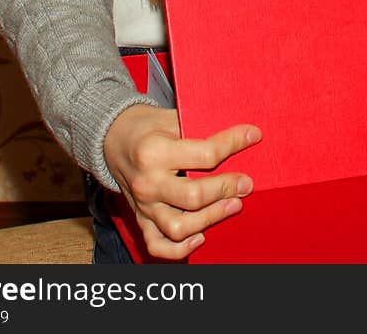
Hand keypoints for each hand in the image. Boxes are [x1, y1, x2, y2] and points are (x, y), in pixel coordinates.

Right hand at [104, 104, 261, 258]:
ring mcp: (143, 205)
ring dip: (212, 218)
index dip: (234, 144)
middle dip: (227, 189)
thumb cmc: (148, 126)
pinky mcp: (141, 219)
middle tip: (247, 183)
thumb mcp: (170, 117)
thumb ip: (199, 127)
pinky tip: (201, 236)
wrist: (113, 139)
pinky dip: (181, 250)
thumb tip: (239, 134)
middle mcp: (148, 182)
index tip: (253, 136)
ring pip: (180, 227)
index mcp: (155, 151)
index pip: (205, 154)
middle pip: (195, 196)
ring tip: (233, 205)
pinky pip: (158, 245)